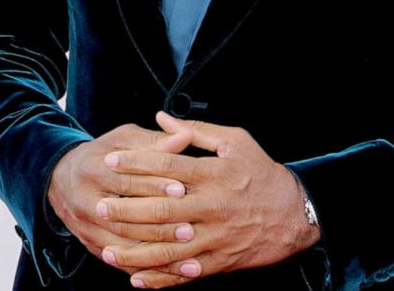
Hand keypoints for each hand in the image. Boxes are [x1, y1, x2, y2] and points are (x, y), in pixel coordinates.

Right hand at [47, 121, 200, 282]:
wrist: (62, 179)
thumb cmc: (104, 155)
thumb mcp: (124, 140)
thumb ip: (154, 142)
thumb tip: (185, 137)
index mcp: (93, 170)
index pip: (126, 182)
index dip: (155, 185)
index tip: (183, 190)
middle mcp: (86, 202)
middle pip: (124, 219)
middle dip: (158, 225)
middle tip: (190, 228)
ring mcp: (87, 228)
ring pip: (122, 245)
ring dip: (155, 252)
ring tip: (185, 251)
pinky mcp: (92, 246)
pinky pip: (120, 262)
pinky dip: (145, 268)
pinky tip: (170, 270)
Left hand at [97, 111, 321, 287]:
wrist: (294, 214)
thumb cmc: (262, 173)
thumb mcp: (236, 141)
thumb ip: (197, 130)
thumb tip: (162, 118)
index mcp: (214, 175)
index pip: (167, 168)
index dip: (136, 163)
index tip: (109, 160)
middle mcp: (212, 206)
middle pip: (161, 210)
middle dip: (126, 209)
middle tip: (99, 206)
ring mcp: (214, 237)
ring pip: (168, 247)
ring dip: (134, 250)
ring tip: (107, 248)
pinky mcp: (218, 260)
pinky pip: (184, 273)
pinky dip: (159, 278)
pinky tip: (135, 277)